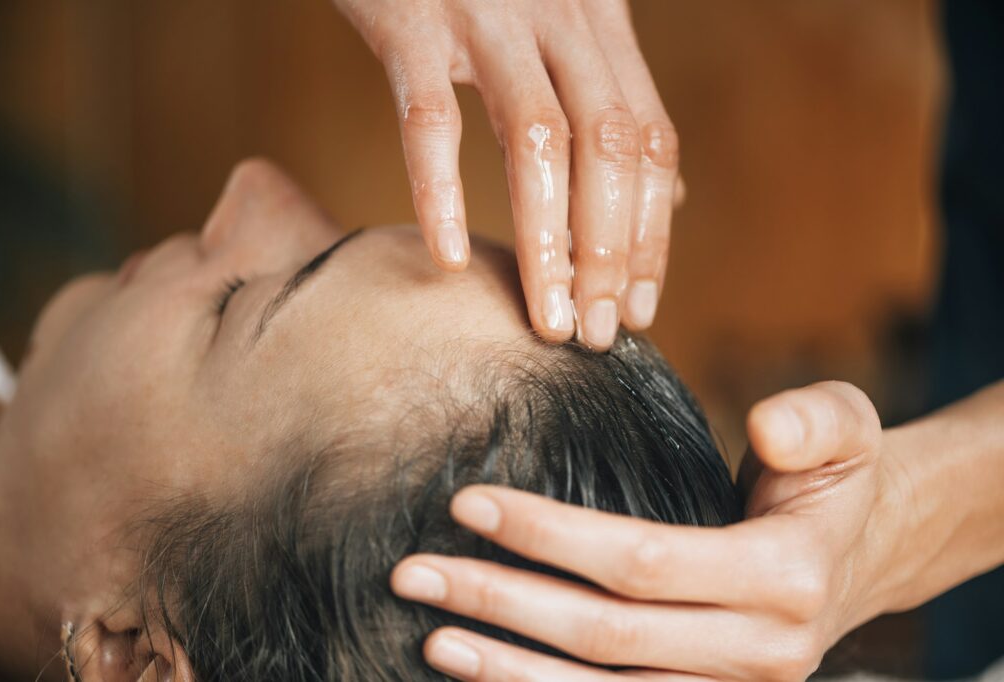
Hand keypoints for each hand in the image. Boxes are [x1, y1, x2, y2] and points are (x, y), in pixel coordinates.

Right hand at [333, 0, 680, 348]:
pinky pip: (429, 116)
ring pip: (538, 139)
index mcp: (599, 22)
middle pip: (610, 147)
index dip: (653, 230)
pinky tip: (450, 257)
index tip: (639, 308)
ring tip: (546, 319)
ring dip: (549, 240)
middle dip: (610, 251)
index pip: (650, 140)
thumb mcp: (559, 25)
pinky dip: (438, 190)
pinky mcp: (410, 19)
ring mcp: (486, 14)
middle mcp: (559, 15)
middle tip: (596, 333)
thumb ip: (612, 102)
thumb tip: (673, 193)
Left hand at [391, 382, 905, 680]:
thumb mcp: (847, 429)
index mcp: (785, 577)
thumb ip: (815, 421)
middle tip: (415, 573)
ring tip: (432, 637)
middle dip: (501, 602)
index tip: (468, 503)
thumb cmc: (837, 479)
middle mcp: (762, 652)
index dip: (549, 536)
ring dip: (510, 670)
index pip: (642, 561)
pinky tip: (488, 675)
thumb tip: (766, 422)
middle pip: (606, 635)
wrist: (865, 552)